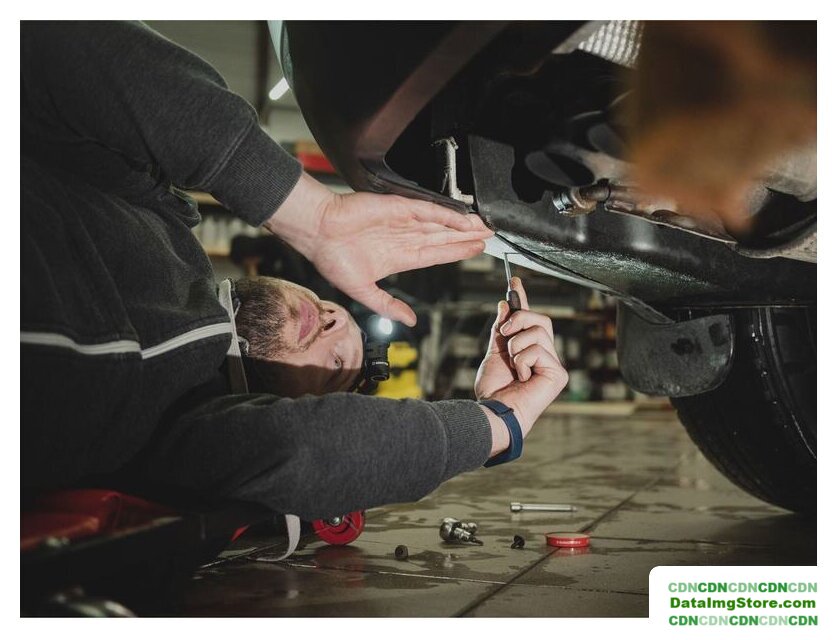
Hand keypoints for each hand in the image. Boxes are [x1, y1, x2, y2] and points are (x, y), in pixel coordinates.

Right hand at [265, 173, 492, 325]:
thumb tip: (410, 322)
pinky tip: (465, 219)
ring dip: (463, 226)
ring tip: (485, 226)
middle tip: (491, 236)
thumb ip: (388, 305)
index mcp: (399, 256)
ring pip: (441, 224)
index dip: (457, 252)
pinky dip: (448, 215)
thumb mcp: (364, 291)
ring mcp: (403, 221)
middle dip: (467, 238)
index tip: (476, 250)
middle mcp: (405, 237)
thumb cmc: (333, 259)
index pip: (436, 254)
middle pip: (444, 238)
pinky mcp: (399, 207)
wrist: (317, 232)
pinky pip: (429, 211)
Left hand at [475, 277, 567, 436]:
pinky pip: (540, 350)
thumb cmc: (494, 389)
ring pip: (538, 332)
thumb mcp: (494, 353)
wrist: (494, 410)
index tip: (514, 280)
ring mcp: (553, 364)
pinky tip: (521, 377)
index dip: (523, 299)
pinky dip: (522, 361)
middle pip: (541, 319)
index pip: (530, 319)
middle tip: (504, 334)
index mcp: (529, 350)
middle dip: (519, 319)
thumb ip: (501, 330)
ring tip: (512, 365)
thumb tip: (505, 305)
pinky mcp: (558, 374)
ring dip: (516, 345)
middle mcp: (544, 355)